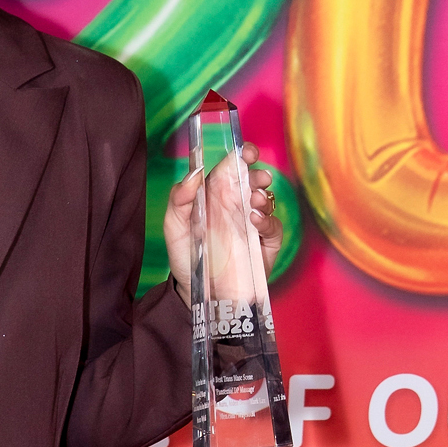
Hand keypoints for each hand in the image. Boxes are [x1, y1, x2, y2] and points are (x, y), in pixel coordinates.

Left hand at [162, 144, 282, 306]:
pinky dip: (267, 219)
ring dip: (263, 194)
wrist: (196, 294)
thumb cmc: (185, 258)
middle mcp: (236, 206)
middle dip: (258, 173)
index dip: (242, 156)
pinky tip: (255, 220)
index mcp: (216, 196)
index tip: (247, 153)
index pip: (232, 169)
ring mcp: (252, 223)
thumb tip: (195, 173)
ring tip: (253, 200)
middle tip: (256, 177)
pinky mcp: (265, 243)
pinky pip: (273, 225)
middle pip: (253, 180)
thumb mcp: (174, 227)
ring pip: (267, 199)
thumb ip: (178, 199)